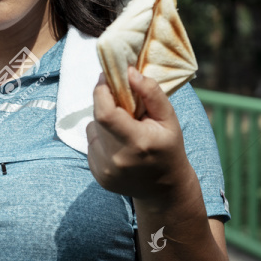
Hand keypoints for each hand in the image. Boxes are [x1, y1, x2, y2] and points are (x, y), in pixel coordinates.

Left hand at [85, 67, 196, 204]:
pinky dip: (102, 138)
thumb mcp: (169, 119)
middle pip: (98, 118)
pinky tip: (120, 145)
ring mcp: (105, 170)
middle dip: (106, 103)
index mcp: (137, 143)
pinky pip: (92, 144)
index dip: (101, 91)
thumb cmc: (168, 148)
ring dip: (104, 122)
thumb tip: (129, 72)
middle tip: (122, 102)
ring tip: (125, 128)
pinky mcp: (98, 175)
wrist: (164, 188)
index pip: (105, 112)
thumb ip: (151, 93)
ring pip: (92, 129)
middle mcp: (117, 159)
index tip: (107, 77)